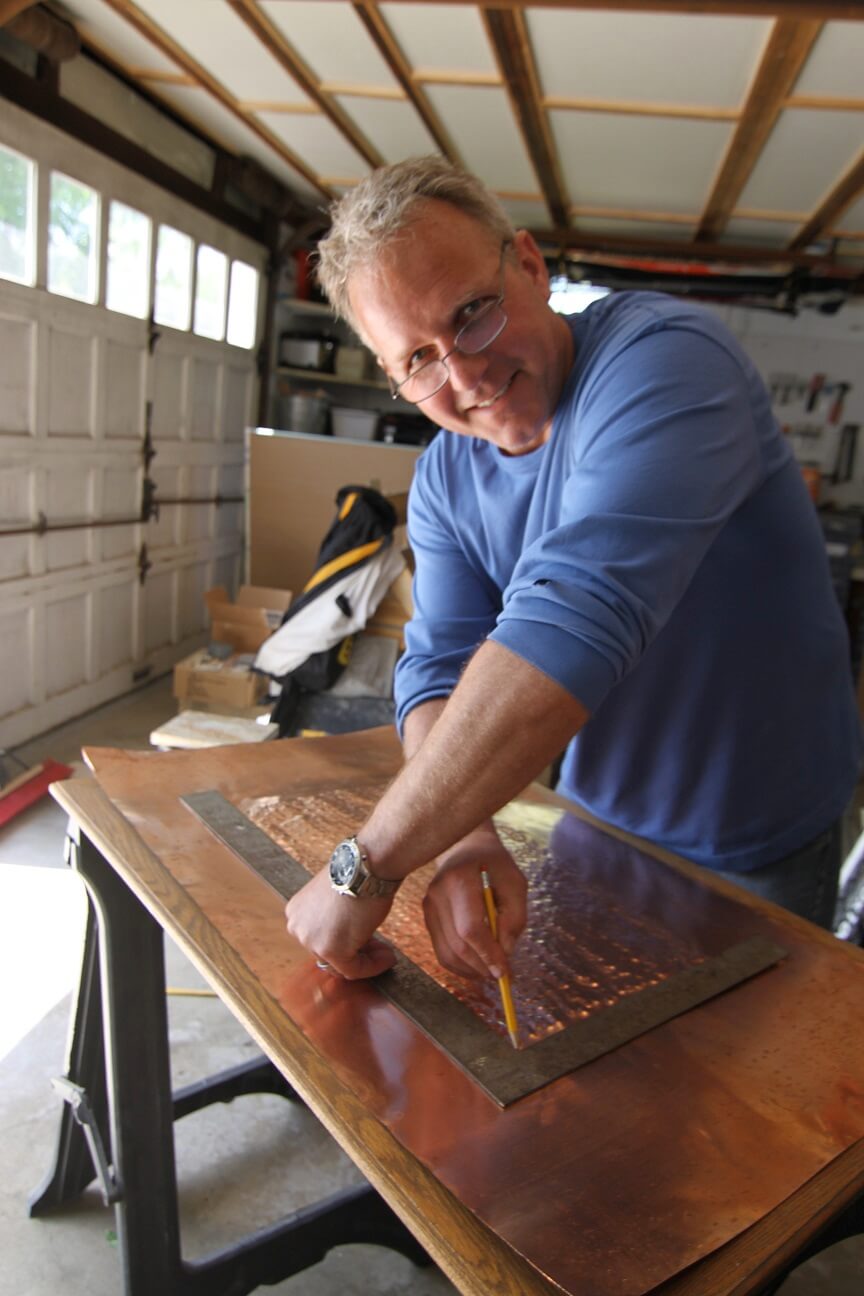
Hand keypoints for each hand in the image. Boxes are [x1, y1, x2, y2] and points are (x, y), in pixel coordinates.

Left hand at [284, 868, 395, 979]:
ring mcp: (311, 941)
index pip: (320, 938)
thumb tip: (352, 936)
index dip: (347, 942)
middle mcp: (298, 928)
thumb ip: (334, 919)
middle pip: (328, 953)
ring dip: (368, 961)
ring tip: (388, 954)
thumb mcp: (336, 898)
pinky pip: (354, 969)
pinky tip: (389, 957)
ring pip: (341, 964)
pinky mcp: (331, 950)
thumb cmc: (357, 873)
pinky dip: (373, 966)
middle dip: (358, 952)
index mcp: (296, 912)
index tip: (368, 941)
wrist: (366, 866)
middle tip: (380, 949)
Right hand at [422, 825, 526, 980]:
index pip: (470, 928)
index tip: (504, 972)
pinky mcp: (427, 917)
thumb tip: (506, 950)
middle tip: (502, 976)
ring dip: (470, 971)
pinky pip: (441, 951)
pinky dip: (460, 965)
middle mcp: (437, 895)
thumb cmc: (493, 863)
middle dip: (482, 967)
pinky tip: (476, 965)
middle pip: (458, 945)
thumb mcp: (514, 881)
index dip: (487, 954)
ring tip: (491, 972)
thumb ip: (514, 915)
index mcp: (459, 881)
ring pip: (446, 954)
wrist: (463, 848)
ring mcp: (428, 907)